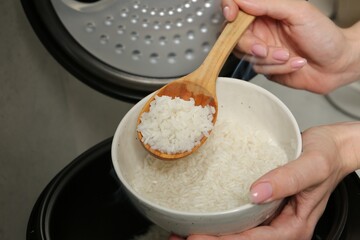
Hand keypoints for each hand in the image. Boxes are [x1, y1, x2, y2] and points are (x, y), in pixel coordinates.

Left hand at [170, 122, 359, 239]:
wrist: (333, 146)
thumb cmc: (328, 155)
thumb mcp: (312, 165)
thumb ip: (288, 179)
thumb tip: (257, 192)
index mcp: (294, 226)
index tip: (198, 236)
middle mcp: (280, 225)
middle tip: (180, 237)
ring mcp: (272, 216)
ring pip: (239, 233)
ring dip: (212, 233)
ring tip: (183, 231)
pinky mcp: (265, 204)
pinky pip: (241, 218)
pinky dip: (221, 220)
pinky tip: (204, 215)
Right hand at [222, 0, 359, 93]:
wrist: (337, 64)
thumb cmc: (324, 36)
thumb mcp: (298, 12)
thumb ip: (269, 4)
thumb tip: (243, 1)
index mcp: (266, 12)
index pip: (237, 8)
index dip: (229, 10)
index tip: (231, 16)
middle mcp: (261, 30)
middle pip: (235, 36)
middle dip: (251, 46)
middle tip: (265, 49)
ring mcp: (262, 50)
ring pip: (246, 56)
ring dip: (270, 59)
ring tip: (289, 56)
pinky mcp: (266, 67)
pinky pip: (259, 69)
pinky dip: (278, 68)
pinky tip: (294, 63)